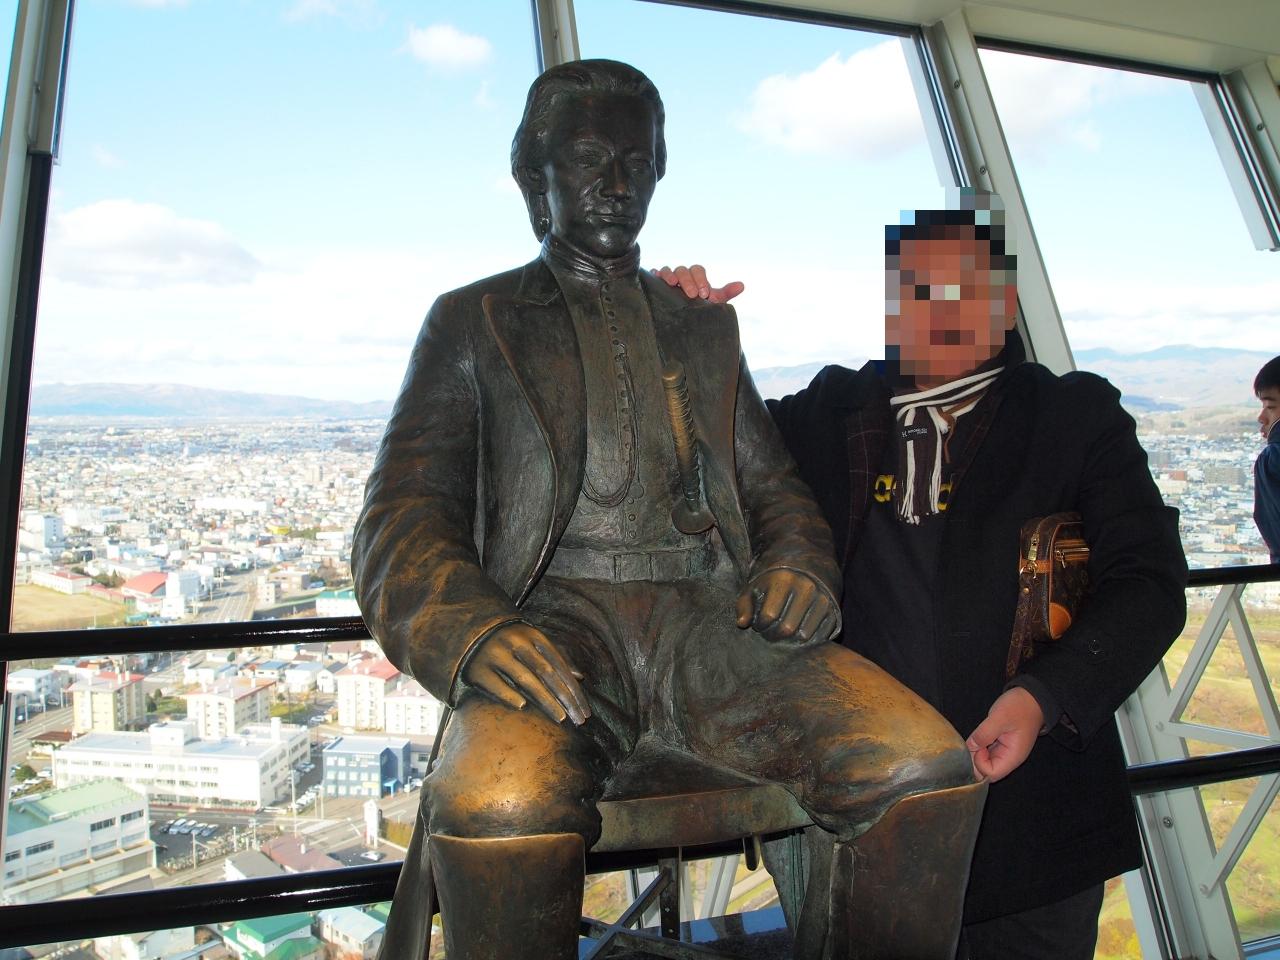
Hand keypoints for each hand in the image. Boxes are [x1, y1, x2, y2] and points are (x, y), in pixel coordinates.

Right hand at [461, 622, 590, 724]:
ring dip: (545, 699)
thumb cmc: (510, 641)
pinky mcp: (476, 668)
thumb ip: (556, 658)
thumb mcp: (533, 642)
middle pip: (546, 672)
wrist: (468, 631)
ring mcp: (495, 654)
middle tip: (578, 720)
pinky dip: (508, 694)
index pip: (559, 664)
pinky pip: (495, 684)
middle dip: (564, 697)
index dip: (573, 688)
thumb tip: (581, 677)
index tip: (584, 710)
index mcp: (532, 635)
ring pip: (524, 679)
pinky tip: (523, 707)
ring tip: (560, 717)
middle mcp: (515, 642)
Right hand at [651, 264, 744, 302]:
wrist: (685, 321)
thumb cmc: (700, 308)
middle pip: (684, 270)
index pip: (698, 270)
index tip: (704, 293)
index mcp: (696, 277)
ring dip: (671, 275)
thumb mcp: (713, 302)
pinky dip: (656, 274)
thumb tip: (742, 285)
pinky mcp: (656, 285)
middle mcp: (682, 276)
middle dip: (688, 280)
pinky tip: (656, 279)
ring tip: (673, 284)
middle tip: (692, 294)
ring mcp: (668, 279)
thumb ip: (726, 293)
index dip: (701, 279)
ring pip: (669, 270)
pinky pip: (655, 275)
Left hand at [736, 569, 835, 643]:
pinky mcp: (833, 610)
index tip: (759, 623)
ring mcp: (822, 599)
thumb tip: (742, 624)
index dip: (760, 625)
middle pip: (787, 628)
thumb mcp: (754, 586)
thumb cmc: (775, 579)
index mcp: (783, 580)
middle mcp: (806, 588)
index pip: (769, 615)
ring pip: (804, 635)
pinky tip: (799, 630)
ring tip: (784, 630)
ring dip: (791, 640)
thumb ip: (744, 605)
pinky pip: (820, 636)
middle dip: (774, 635)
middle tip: (771, 631)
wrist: (809, 563)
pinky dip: (808, 640)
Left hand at [966, 687, 1044, 781]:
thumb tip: (970, 747)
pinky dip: (978, 747)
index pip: (991, 774)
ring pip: (984, 762)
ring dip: (976, 753)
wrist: (1032, 697)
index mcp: (1012, 756)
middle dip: (975, 760)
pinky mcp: (999, 744)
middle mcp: (1008, 758)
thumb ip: (984, 734)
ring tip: (975, 737)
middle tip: (972, 741)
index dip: (979, 763)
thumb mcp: (1000, 718)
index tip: (978, 746)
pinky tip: (977, 736)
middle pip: (986, 771)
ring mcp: (1004, 751)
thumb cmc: (1020, 707)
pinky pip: (986, 752)